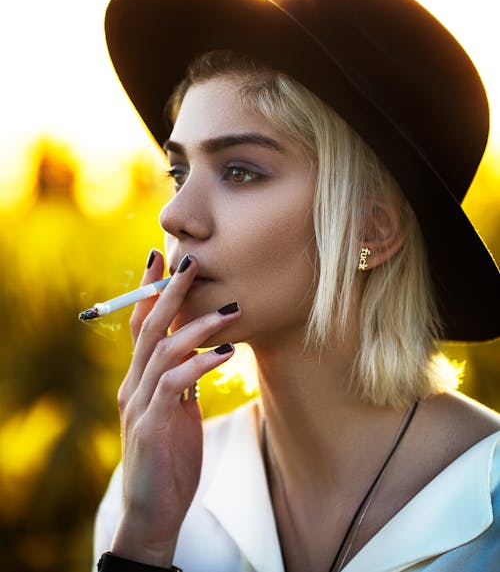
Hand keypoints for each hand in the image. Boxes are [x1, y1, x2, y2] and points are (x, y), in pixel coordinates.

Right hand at [111, 250, 239, 566]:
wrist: (154, 514)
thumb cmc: (169, 459)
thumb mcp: (177, 412)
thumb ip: (183, 382)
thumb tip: (203, 352)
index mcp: (139, 379)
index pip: (140, 325)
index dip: (149, 291)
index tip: (162, 258)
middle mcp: (133, 385)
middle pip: (148, 328)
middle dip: (169, 292)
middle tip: (191, 261)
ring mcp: (138, 405)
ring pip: (162, 351)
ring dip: (197, 326)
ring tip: (232, 309)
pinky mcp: (149, 427)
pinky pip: (174, 385)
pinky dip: (199, 364)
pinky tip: (226, 353)